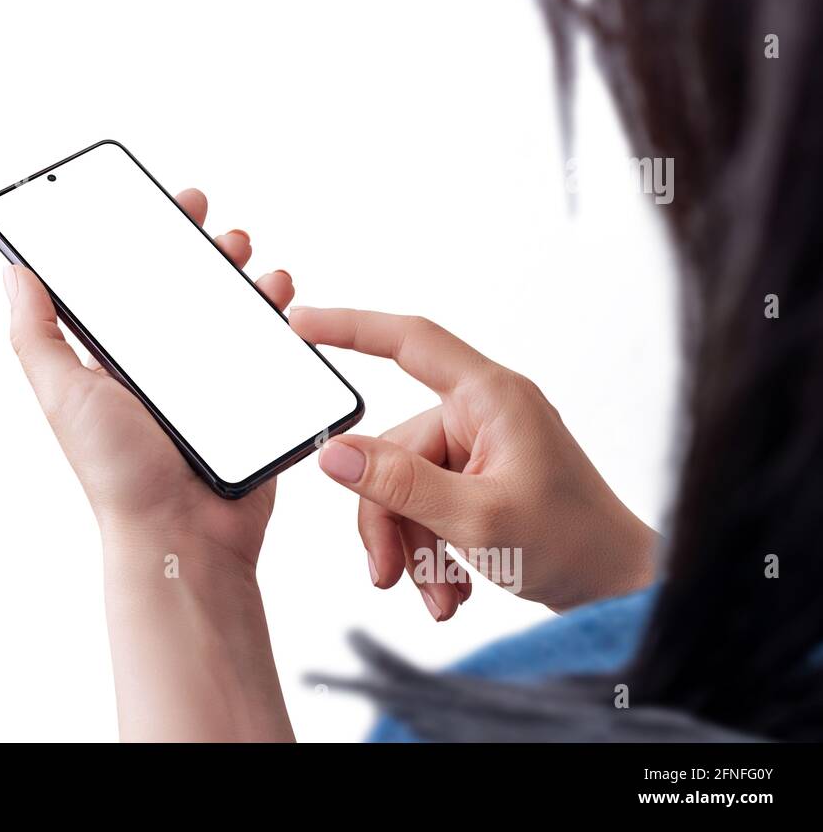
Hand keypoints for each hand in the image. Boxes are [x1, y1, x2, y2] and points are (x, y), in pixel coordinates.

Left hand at [2, 187, 300, 740]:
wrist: (183, 537)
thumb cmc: (118, 474)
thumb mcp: (64, 394)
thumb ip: (37, 334)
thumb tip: (12, 270)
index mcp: (114, 358)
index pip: (125, 282)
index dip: (142, 238)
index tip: (161, 202)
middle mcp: (160, 366)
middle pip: (183, 289)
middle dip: (200, 247)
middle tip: (212, 224)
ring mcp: (208, 382)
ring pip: (229, 312)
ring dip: (244, 276)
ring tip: (253, 261)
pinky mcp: (249, 401)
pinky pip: (268, 349)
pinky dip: (280, 318)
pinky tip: (283, 301)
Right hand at [290, 308, 658, 613]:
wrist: (618, 590)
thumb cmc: (572, 544)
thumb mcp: (475, 518)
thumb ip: (399, 483)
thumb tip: (334, 454)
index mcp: (491, 397)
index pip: (410, 341)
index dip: (351, 327)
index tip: (301, 325)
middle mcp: (482, 413)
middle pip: (392, 448)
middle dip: (388, 519)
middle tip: (387, 575)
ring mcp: (480, 447)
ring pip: (403, 486)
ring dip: (411, 547)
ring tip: (439, 595)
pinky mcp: (477, 479)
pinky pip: (424, 503)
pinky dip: (428, 549)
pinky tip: (452, 587)